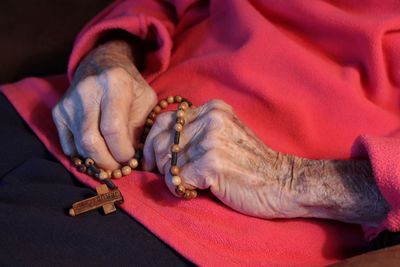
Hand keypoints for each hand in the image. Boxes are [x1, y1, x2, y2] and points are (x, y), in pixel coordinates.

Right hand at [52, 40, 156, 168]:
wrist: (102, 64)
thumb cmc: (130, 86)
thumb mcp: (145, 100)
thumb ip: (139, 128)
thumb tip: (132, 160)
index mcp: (114, 83)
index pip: (113, 128)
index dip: (122, 151)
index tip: (131, 159)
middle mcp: (87, 90)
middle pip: (91, 141)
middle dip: (107, 161)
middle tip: (119, 168)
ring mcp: (69, 101)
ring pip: (79, 145)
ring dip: (97, 161)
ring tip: (111, 162)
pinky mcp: (58, 111)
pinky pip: (68, 144)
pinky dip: (84, 155)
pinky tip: (97, 154)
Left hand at [143, 99, 301, 217]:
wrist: (282, 183)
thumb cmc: (251, 163)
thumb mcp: (226, 134)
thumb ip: (198, 130)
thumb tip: (161, 144)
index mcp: (213, 109)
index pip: (165, 120)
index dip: (153, 142)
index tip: (153, 159)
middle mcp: (210, 119)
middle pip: (161, 140)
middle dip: (156, 162)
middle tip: (165, 176)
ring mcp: (210, 141)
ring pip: (165, 160)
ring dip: (170, 177)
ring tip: (187, 183)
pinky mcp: (210, 164)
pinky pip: (175, 179)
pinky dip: (179, 189)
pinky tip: (195, 190)